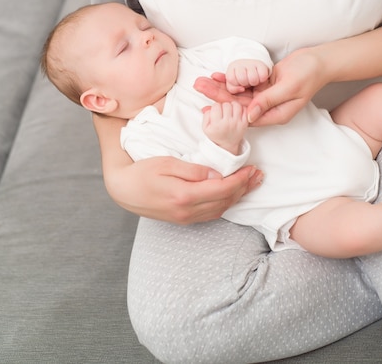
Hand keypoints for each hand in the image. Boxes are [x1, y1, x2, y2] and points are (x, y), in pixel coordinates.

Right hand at [104, 156, 263, 223]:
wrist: (122, 190)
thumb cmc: (142, 171)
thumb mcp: (167, 163)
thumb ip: (194, 170)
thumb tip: (217, 174)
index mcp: (184, 195)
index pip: (221, 189)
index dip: (240, 180)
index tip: (251, 168)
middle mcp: (187, 211)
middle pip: (225, 201)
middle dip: (244, 188)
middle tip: (258, 175)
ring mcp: (185, 218)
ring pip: (220, 210)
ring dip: (237, 197)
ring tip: (250, 184)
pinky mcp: (183, 219)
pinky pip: (210, 214)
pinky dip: (225, 203)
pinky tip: (231, 195)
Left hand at [195, 47, 326, 126]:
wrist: (319, 60)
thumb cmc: (309, 74)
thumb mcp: (288, 88)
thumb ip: (268, 100)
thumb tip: (249, 115)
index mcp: (275, 114)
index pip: (246, 116)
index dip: (226, 112)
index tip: (209, 108)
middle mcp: (268, 107)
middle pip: (238, 104)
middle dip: (218, 96)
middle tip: (199, 87)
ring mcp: (266, 95)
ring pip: (239, 93)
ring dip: (221, 87)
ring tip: (202, 81)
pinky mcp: (264, 84)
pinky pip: (245, 83)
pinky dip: (232, 78)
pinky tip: (217, 75)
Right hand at [202, 101, 247, 153]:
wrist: (227, 145)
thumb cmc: (216, 135)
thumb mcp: (206, 128)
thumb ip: (206, 115)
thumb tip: (208, 107)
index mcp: (217, 124)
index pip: (216, 106)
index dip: (215, 107)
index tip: (216, 111)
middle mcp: (228, 123)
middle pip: (226, 104)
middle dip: (223, 106)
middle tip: (223, 111)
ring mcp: (237, 123)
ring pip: (236, 105)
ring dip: (232, 105)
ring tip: (230, 110)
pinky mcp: (245, 123)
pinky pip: (244, 110)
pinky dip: (241, 108)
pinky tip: (236, 112)